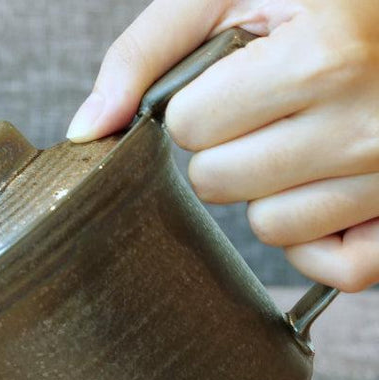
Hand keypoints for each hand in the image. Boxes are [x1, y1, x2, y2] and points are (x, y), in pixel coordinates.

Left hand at [67, 0, 378, 292]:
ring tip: (305, 134)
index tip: (235, 75)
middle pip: (218, 183)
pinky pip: (338, 268)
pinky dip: (319, 241)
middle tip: (271, 104)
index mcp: (321, 59)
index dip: (198, 103)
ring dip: (269, 188)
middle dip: (226, 144)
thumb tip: (87, 130)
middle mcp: (363, 128)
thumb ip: (147, 53)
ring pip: (270, 227)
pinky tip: (325, 189)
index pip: (190, 128)